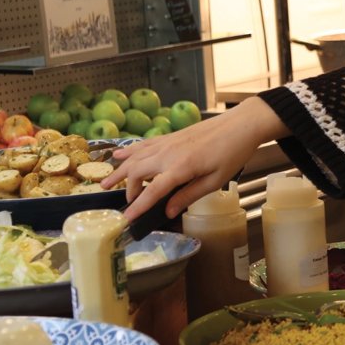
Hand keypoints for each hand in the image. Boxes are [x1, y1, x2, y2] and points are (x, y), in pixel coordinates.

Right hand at [101, 98, 286, 220]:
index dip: (138, 206)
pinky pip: (143, 144)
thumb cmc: (232, 153)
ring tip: (105, 182)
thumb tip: (168, 211)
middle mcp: (168, 154)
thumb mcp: (215, 181)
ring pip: (135, 157)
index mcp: (181, 167)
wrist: (240, 125)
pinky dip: (129, 151)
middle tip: (125, 204)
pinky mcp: (170, 136)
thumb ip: (188, 195)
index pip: (152, 191)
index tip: (127, 219)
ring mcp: (167, 142)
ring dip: (119, 170)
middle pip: (137, 172)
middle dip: (126, 189)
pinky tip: (118, 155)